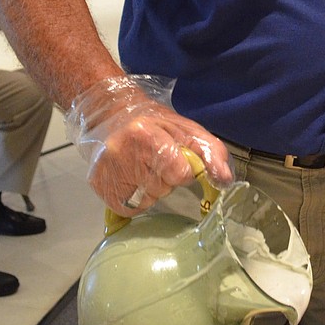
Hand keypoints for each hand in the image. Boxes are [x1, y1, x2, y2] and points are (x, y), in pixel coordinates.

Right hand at [65, 75, 233, 214]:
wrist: (112, 117)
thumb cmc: (154, 124)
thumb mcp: (186, 129)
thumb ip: (211, 152)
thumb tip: (224, 180)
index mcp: (145, 135)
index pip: (179, 173)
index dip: (182, 170)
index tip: (175, 159)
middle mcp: (121, 154)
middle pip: (163, 188)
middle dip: (165, 179)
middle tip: (155, 161)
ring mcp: (107, 173)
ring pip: (147, 200)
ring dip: (151, 190)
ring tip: (142, 169)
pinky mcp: (100, 188)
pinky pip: (131, 208)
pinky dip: (137, 199)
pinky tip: (132, 180)